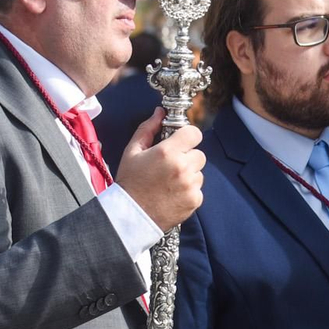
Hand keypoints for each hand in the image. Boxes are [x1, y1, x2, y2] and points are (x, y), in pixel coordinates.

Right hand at [116, 108, 204, 231]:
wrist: (130, 215)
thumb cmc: (130, 182)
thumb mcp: (132, 152)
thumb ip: (147, 129)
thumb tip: (160, 112)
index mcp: (167, 152)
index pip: (194, 133)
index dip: (187, 137)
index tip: (180, 143)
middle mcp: (182, 167)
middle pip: (199, 154)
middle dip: (187, 158)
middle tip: (170, 167)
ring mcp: (190, 185)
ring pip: (199, 172)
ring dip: (189, 175)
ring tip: (169, 183)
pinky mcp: (195, 200)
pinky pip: (198, 190)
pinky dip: (189, 191)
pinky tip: (172, 194)